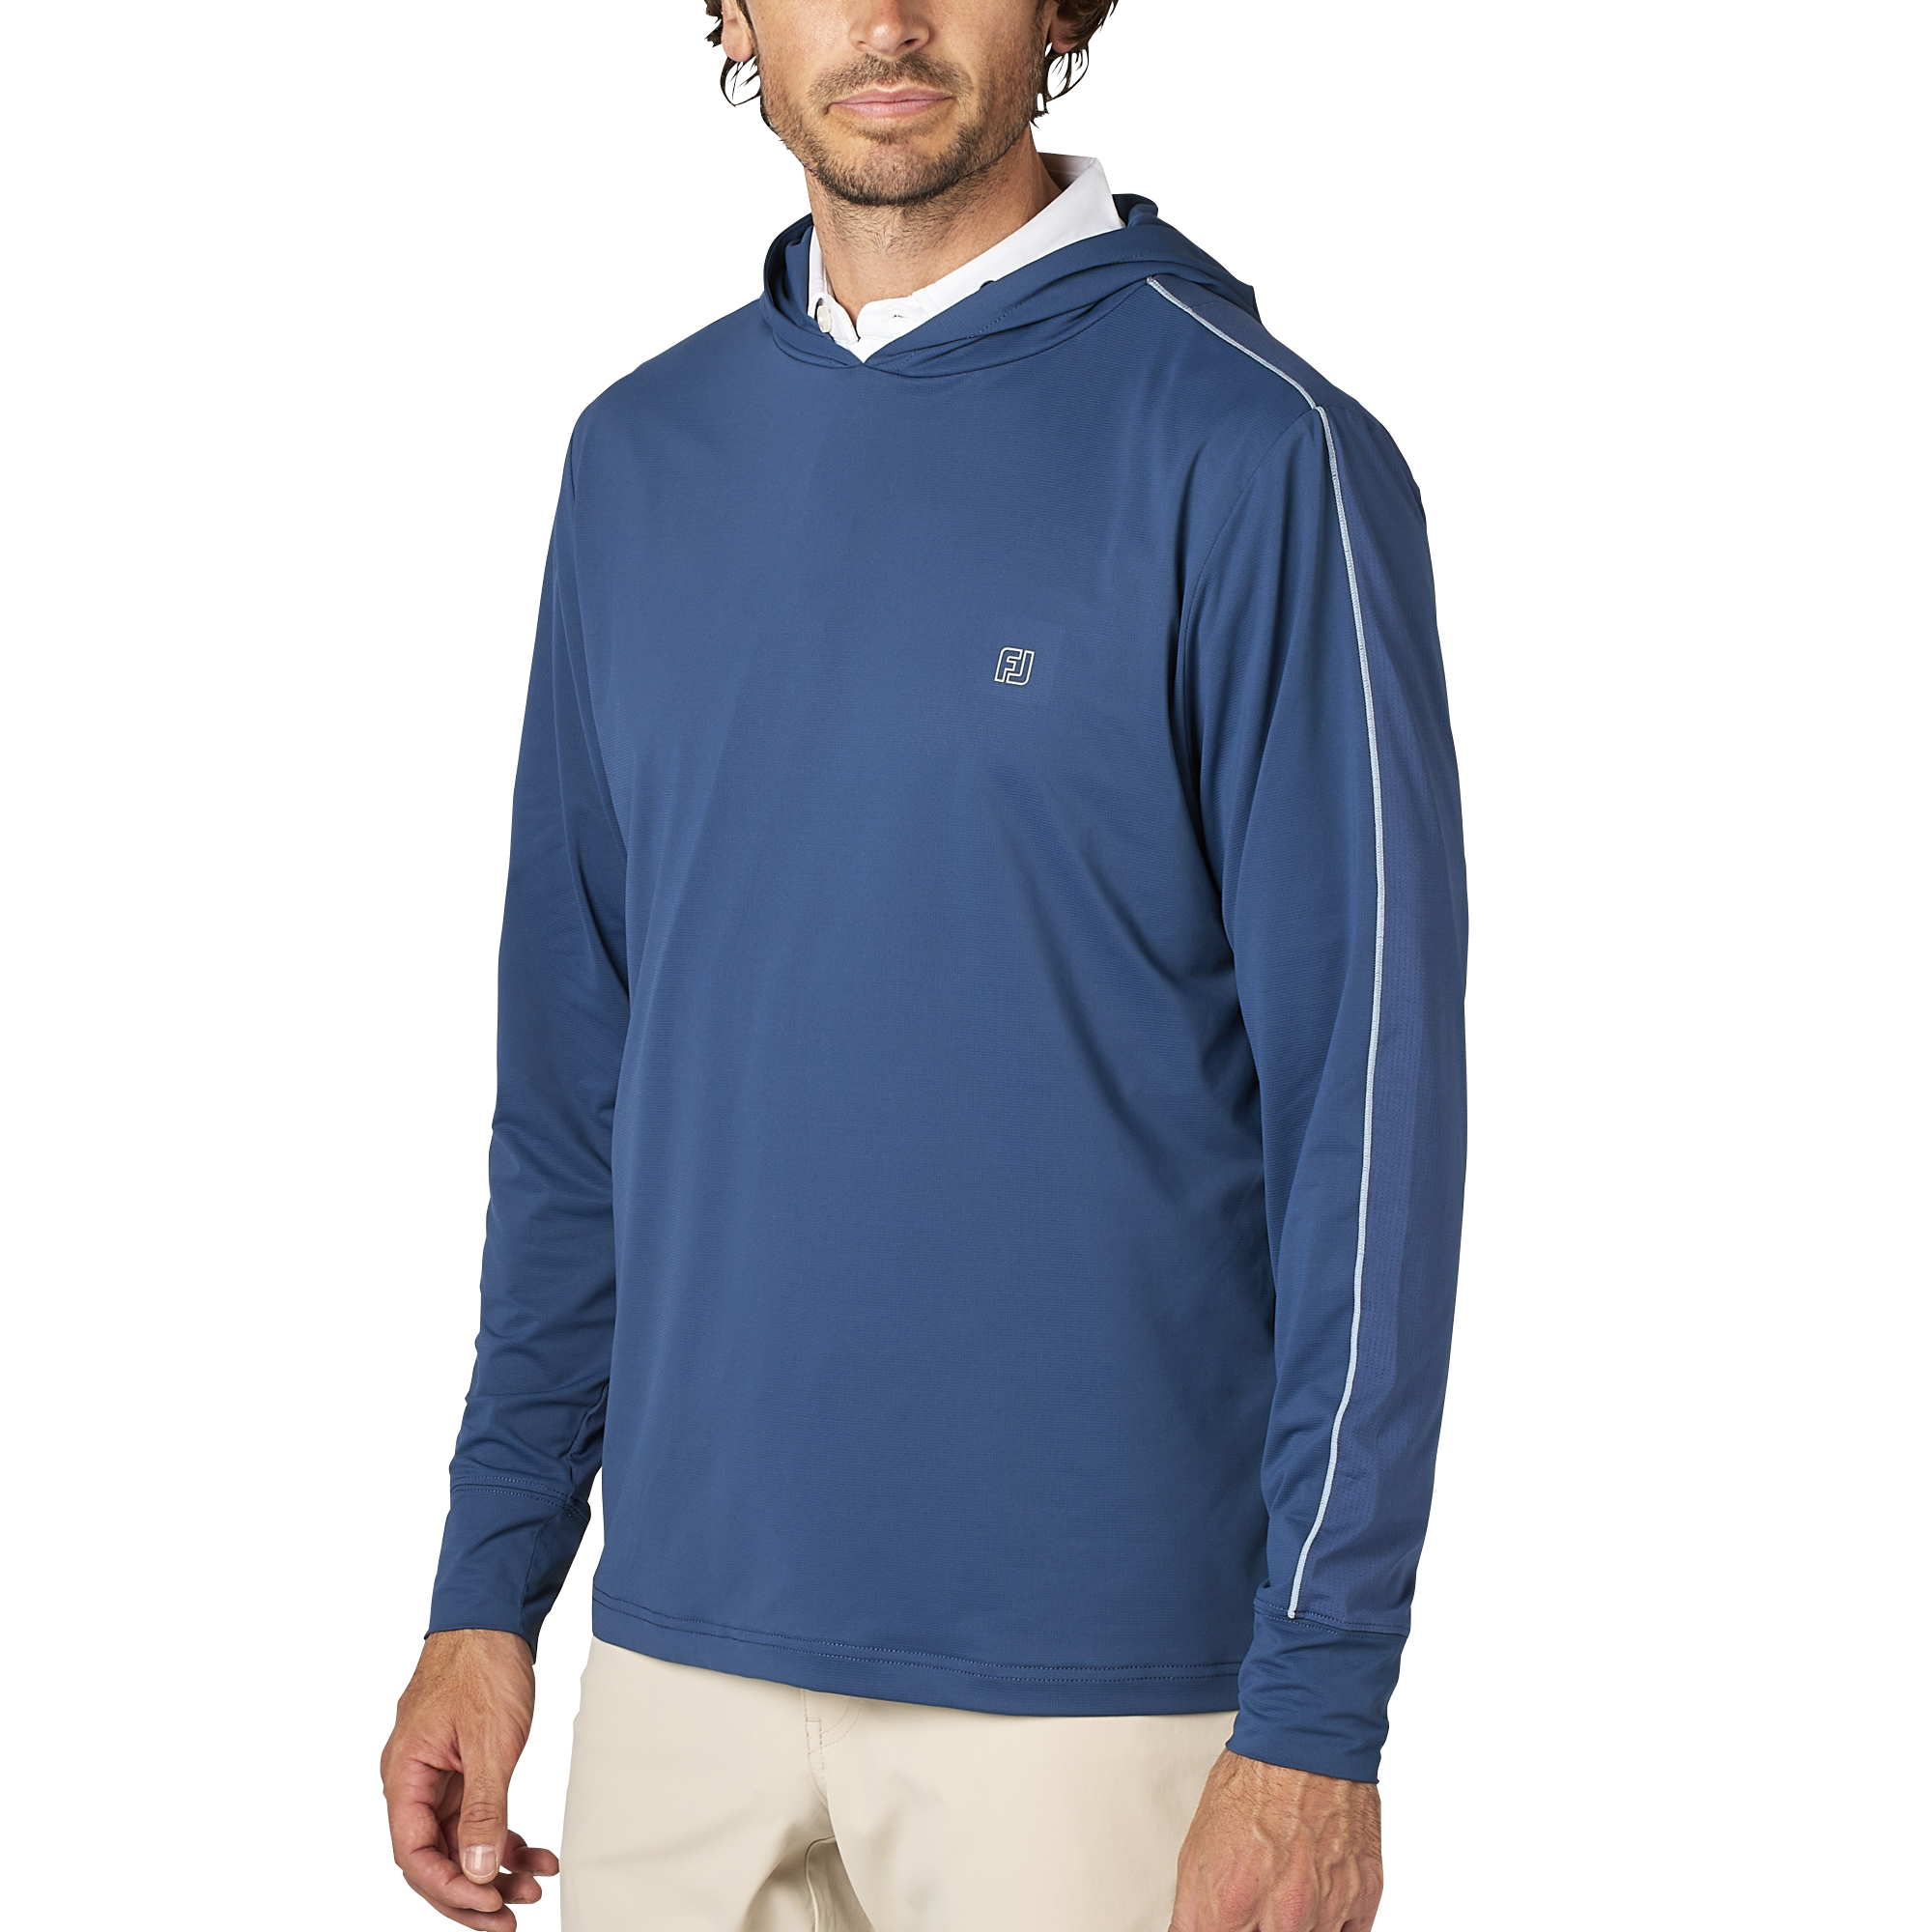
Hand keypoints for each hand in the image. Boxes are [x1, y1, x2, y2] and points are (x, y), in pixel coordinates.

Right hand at [380, 1628, 559, 1928]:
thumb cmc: (483, 1665)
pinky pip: (477, 1817)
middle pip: (435, 1857)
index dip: (450, 1887)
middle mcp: (415, 1781)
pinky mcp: (463, 1768)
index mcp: (405, 1776)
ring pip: (461, 1841)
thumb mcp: (490, 1741)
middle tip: (512, 1915)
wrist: (495, 1617)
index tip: (489, 1904)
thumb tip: (479, 1869)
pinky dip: (504, 1837)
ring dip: (495, 1867)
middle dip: (473, 1890)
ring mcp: (439, 1776)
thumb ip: (485, 1808)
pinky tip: (534, 1852)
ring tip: (534, 1886)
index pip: (415, 1854)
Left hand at [1168, 1749, 1384, 1931]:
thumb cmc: (1255, 1782)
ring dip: (1298, 1925)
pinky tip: (1318, 1895)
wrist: (1305, 1739)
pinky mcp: (1363, 1896)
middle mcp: (1285, 1915)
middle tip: (1260, 1902)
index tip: (1231, 1922)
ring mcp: (1328, 1909)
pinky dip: (1333, 1922)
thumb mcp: (1197, 1846)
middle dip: (1260, 1927)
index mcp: (1234, 1904)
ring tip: (1288, 1888)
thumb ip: (1191, 1914)